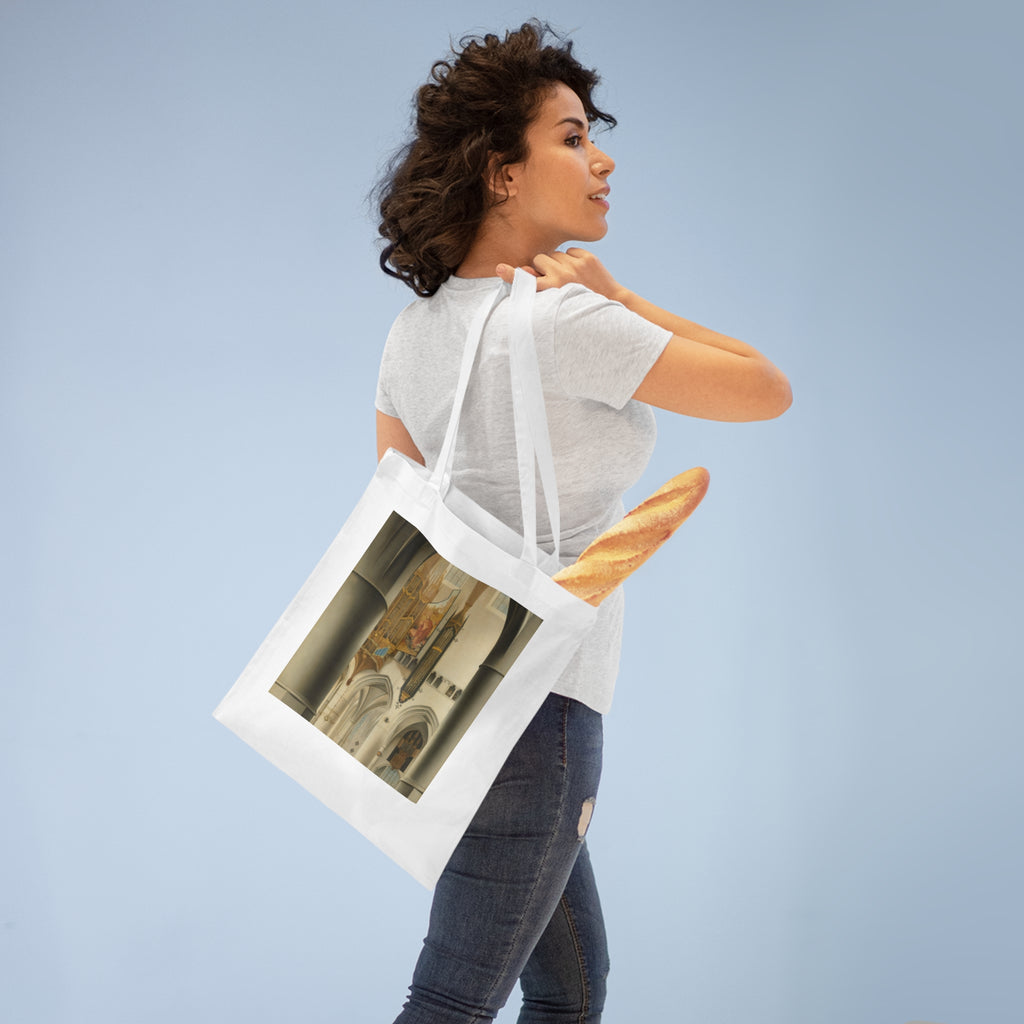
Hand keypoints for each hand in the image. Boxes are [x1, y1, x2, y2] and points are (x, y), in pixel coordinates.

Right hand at [496, 248, 627, 302]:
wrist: (610, 300)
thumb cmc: (579, 303)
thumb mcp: (558, 299)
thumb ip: (540, 285)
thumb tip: (523, 271)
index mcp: (553, 290)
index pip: (528, 281)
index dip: (511, 275)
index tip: (499, 269)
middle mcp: (563, 277)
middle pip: (539, 259)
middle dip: (543, 266)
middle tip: (554, 279)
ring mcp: (576, 266)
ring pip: (554, 254)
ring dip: (557, 262)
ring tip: (568, 276)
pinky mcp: (587, 257)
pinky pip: (569, 250)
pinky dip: (572, 258)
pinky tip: (579, 270)